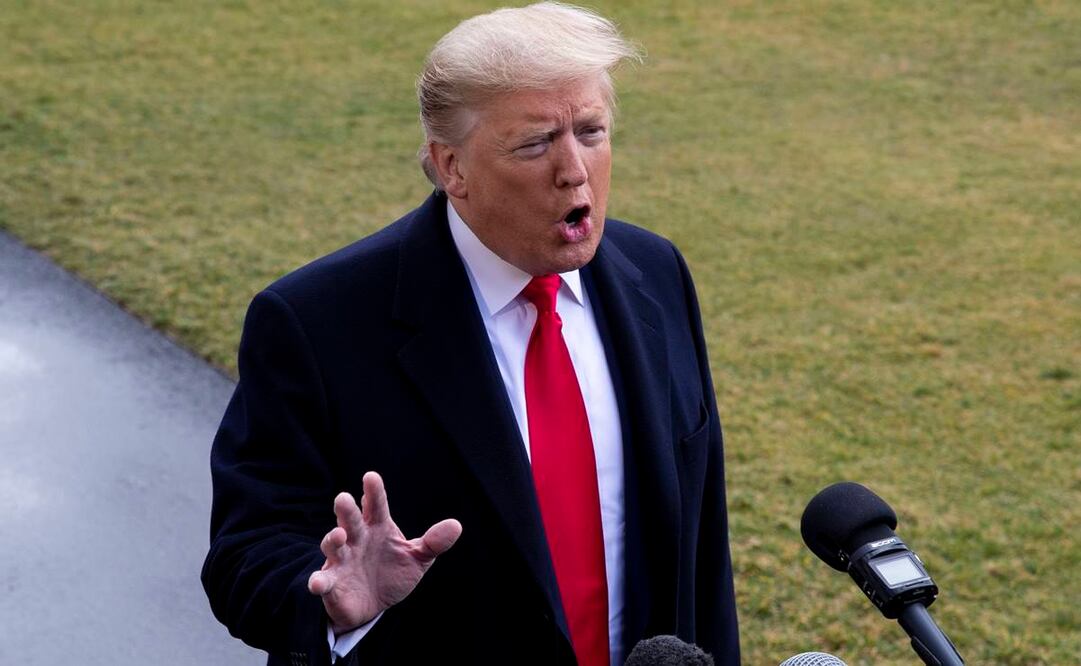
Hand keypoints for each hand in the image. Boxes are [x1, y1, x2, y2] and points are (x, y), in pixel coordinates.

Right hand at [307, 471, 462, 632]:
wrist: (372, 605)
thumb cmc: (392, 573)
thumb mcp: (417, 558)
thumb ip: (433, 543)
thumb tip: (456, 525)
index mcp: (377, 527)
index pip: (375, 506)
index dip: (373, 492)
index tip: (371, 477)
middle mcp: (356, 539)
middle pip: (350, 521)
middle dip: (346, 510)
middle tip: (344, 498)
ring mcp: (341, 560)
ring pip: (333, 545)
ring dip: (332, 540)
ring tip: (339, 536)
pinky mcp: (332, 584)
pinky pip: (324, 581)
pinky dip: (319, 582)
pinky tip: (318, 583)